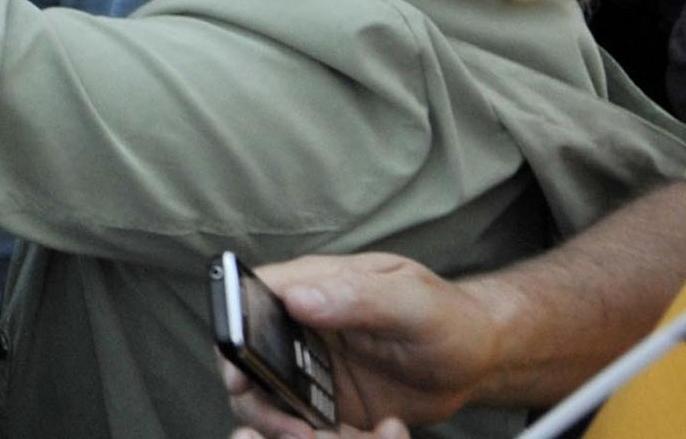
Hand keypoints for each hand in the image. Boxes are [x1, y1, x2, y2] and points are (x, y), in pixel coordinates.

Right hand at [219, 254, 503, 435]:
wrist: (476, 360)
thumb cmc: (445, 316)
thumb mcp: (409, 300)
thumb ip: (355, 296)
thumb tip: (296, 298)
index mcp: (311, 285)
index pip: (250, 299)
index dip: (233, 333)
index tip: (240, 374)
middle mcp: (300, 326)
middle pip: (248, 359)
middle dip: (259, 401)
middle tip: (296, 429)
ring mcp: (310, 366)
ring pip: (270, 401)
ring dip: (290, 429)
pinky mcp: (326, 404)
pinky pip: (305, 428)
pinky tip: (366, 438)